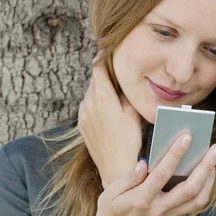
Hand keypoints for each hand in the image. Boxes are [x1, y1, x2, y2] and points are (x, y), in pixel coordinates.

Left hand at [78, 51, 141, 188]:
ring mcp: (83, 114)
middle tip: (115, 70)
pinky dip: (96, 103)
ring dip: (100, 89)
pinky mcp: (81, 126)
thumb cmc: (129, 139)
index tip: (107, 50)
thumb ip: (126, 91)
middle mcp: (88, 102)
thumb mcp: (133, 111)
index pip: (98, 67)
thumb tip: (123, 79)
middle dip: (103, 73)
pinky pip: (88, 107)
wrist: (115, 166)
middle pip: (94, 79)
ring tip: (114, 93)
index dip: (103, 56)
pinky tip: (108, 111)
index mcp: (102, 96)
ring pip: (90, 93)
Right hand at [90, 134, 215, 215]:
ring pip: (198, 199)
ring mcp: (169, 214)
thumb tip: (144, 163)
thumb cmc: (112, 208)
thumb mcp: (111, 192)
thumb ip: (128, 177)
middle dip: (204, 167)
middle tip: (215, 148)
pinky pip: (196, 203)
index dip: (175, 155)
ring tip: (214, 158)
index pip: (162, 175)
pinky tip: (208, 172)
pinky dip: (206, 187)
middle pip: (189, 189)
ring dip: (209, 178)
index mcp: (140, 199)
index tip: (186, 137)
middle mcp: (159, 209)